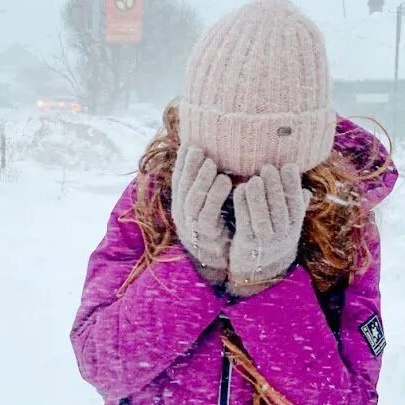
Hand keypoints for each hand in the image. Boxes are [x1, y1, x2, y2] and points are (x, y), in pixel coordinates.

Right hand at [171, 146, 233, 282]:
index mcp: (180, 204)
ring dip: (201, 179)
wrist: (217, 261)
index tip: (190, 144)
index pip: (178, 180)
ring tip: (212, 163)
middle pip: (183, 188)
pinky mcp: (207, 236)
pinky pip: (208, 214)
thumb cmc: (215, 225)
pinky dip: (216, 196)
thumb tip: (209, 156)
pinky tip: (226, 181)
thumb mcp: (205, 203)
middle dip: (189, 167)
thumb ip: (204, 184)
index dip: (182, 162)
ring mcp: (192, 227)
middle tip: (199, 149)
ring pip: (193, 200)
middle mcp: (182, 215)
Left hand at [227, 163, 309, 297]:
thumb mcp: (287, 227)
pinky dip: (242, 205)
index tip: (289, 166)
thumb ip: (295, 209)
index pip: (296, 204)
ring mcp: (264, 242)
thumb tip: (306, 191)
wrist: (256, 270)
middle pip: (280, 210)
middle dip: (275, 187)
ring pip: (262, 217)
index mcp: (293, 228)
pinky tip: (239, 189)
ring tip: (255, 178)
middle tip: (268, 168)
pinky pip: (244, 222)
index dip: (293, 185)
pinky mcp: (246, 244)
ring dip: (258, 197)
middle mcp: (281, 236)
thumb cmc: (271, 238)